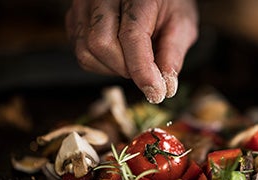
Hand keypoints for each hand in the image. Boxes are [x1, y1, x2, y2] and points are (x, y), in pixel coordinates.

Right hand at [65, 0, 198, 103]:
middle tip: (146, 72)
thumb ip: (173, 54)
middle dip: (125, 69)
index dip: (143, 70)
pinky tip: (119, 56)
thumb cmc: (168, 3)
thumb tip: (166, 87)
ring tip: (133, 61)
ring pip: (86, 51)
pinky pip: (81, 51)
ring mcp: (84, 5)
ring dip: (112, 68)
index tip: (156, 93)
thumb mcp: (181, 24)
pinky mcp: (75, 17)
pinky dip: (100, 63)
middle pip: (100, 43)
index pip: (131, 35)